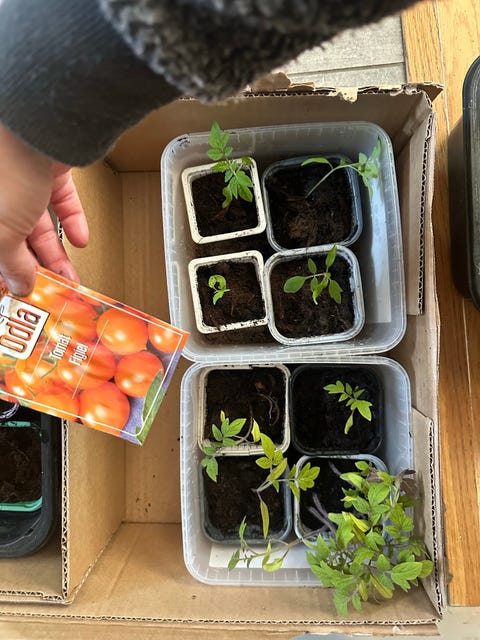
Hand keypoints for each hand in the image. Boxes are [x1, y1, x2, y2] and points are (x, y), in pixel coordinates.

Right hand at [0, 124, 88, 295]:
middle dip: (32, 265)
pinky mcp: (48, 164)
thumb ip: (9, 261)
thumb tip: (20, 285)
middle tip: (48, 288)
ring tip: (69, 276)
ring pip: (37, 219)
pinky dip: (72, 220)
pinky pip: (60, 198)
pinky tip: (81, 241)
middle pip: (10, 234)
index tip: (18, 287)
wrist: (39, 121)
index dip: (3, 267)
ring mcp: (19, 174)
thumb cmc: (4, 166)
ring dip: (55, 251)